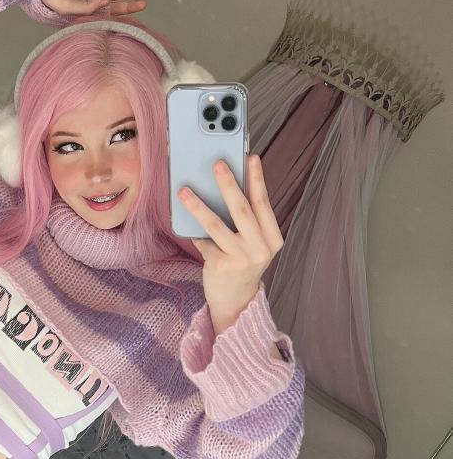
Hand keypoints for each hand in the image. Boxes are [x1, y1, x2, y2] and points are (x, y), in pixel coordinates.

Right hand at [41, 0, 145, 17]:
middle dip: (128, 6)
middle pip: (112, 7)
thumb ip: (85, 7)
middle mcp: (88, 4)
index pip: (106, 19)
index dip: (120, 18)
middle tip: (143, 4)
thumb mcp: (64, 4)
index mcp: (82, 16)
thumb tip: (106, 2)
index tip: (134, 17)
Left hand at [177, 154, 283, 329]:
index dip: (257, 179)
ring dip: (198, 205)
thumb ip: (246, 220)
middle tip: (217, 164)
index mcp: (272, 238)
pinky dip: (194, 232)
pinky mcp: (221, 266)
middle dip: (229, 184)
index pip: (263, 203)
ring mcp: (241, 258)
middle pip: (242, 209)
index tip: (251, 157)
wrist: (235, 301)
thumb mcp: (253, 242)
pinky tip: (186, 223)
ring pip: (216, 224)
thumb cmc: (242, 263)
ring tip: (184, 191)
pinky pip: (203, 241)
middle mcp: (260, 248)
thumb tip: (226, 185)